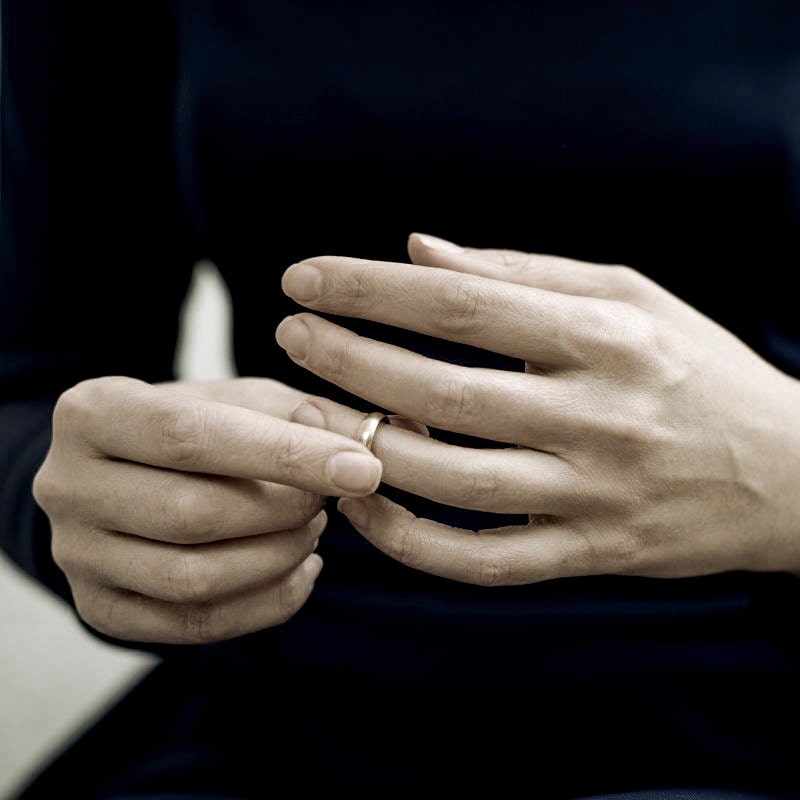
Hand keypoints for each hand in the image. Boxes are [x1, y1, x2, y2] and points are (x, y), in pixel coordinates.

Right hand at [32, 376, 381, 642]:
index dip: (286, 456)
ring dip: (278, 556)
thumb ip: (302, 414)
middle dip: (284, 511)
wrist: (128, 473)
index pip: (194, 436)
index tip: (363, 468)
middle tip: (329, 498)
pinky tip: (301, 570)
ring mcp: (76, 555)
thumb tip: (363, 444)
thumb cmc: (195, 427)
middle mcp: (66, 485)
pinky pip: (194, 624)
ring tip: (312, 528)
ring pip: (194, 577)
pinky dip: (267, 602)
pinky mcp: (100, 607)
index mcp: (92, 412)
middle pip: (193, 514)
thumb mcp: (242, 400)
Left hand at [276, 233, 799, 584]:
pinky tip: (365, 505)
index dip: (370, 288)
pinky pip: (481, 562)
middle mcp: (597, 415)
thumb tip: (418, 251)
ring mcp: (592, 494)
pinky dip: (410, 542)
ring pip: (450, 481)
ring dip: (364, 449)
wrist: (788, 474)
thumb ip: (520, 271)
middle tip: (290, 336)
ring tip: (311, 415)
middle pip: (440, 390)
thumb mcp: (628, 295)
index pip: (461, 302)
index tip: (307, 279)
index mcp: (606, 335)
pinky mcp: (588, 555)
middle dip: (347, 360)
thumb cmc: (697, 369)